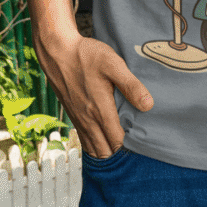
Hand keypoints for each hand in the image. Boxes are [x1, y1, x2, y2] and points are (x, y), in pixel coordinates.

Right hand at [35, 32, 152, 158]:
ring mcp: (79, 120)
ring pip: (93, 148)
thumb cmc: (86, 56)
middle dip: (120, 154)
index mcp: (100, 111)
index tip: (144, 143)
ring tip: (122, 148)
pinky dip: (95, 145)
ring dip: (107, 152)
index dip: (131, 147)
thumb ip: (131, 86)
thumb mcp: (114, 65)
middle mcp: (88, 120)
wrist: (57, 52)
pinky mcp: (73, 115)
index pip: (117, 142)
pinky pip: (85, 140)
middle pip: (105, 152)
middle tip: (136, 147)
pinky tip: (104, 140)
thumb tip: (148, 105)